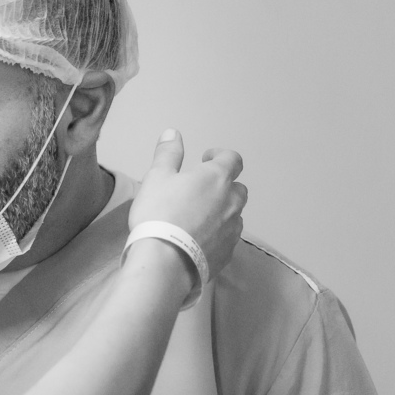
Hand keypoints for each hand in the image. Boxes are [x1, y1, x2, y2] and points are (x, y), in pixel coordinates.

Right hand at [129, 129, 246, 279]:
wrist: (165, 261)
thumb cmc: (159, 213)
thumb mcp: (156, 177)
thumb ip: (168, 153)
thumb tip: (173, 133)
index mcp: (217, 178)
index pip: (233, 159)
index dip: (221, 155)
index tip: (205, 159)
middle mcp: (231, 201)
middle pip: (237, 188)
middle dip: (224, 185)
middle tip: (201, 190)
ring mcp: (233, 229)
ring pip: (234, 214)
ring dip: (222, 211)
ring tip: (199, 217)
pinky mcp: (228, 252)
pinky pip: (228, 237)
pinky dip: (218, 234)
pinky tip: (200, 239)